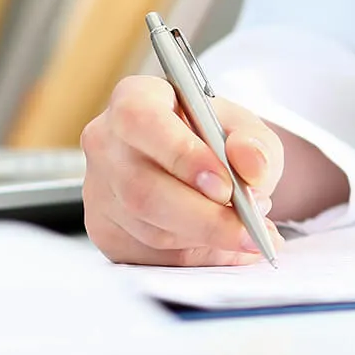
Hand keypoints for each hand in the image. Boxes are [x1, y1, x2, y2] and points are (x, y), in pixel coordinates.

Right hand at [82, 76, 285, 266]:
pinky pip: (149, 255)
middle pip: (142, 189)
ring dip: (207, 238)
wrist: (200, 164)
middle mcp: (106, 141)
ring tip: (249, 231)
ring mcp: (98, 189)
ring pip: (149, 227)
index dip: (182, 155)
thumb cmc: (217, 138)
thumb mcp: (246, 129)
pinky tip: (225, 246)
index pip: (141, 121)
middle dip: (205, 217)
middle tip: (251, 226)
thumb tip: (253, 166)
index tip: (225, 184)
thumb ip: (256, 144)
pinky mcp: (104, 229)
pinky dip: (196, 256)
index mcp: (135, 98)